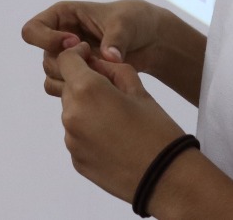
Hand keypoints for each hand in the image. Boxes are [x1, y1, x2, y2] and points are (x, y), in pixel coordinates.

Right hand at [22, 0, 163, 96]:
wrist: (151, 40)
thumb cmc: (136, 21)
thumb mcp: (127, 23)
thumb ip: (117, 37)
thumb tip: (109, 56)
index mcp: (63, 16)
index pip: (33, 30)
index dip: (48, 39)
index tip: (75, 43)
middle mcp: (59, 37)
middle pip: (46, 58)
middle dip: (68, 64)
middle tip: (96, 63)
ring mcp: (68, 59)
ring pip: (53, 76)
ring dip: (75, 78)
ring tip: (103, 73)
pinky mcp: (79, 76)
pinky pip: (64, 89)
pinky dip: (80, 90)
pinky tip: (102, 84)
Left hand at [56, 42, 188, 203]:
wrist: (165, 178)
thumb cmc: (157, 131)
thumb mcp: (139, 90)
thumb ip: (113, 70)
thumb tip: (97, 64)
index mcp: (87, 90)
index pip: (66, 60)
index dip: (76, 54)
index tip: (88, 56)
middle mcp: (72, 114)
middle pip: (69, 88)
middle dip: (84, 84)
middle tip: (112, 92)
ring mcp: (71, 140)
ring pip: (72, 113)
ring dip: (86, 109)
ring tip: (116, 120)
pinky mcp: (76, 160)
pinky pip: (77, 137)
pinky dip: (89, 132)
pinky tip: (113, 139)